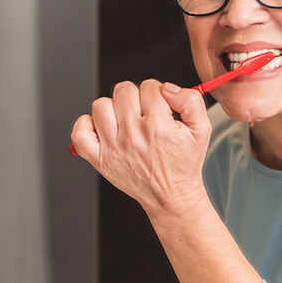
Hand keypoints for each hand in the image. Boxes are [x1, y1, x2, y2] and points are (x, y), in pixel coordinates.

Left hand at [70, 79, 211, 215]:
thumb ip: (191, 101)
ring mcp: (112, 147)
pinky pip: (79, 132)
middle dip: (136, 97)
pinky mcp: (98, 158)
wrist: (171, 195)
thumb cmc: (183, 163)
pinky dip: (87, 125)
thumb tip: (167, 88)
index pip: (149, 87)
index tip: (160, 107)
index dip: (157, 93)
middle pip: (123, 91)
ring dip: (113, 109)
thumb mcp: (202, 130)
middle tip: (143, 114)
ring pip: (101, 105)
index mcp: (157, 126)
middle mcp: (132, 135)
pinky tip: (103, 129)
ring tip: (125, 122)